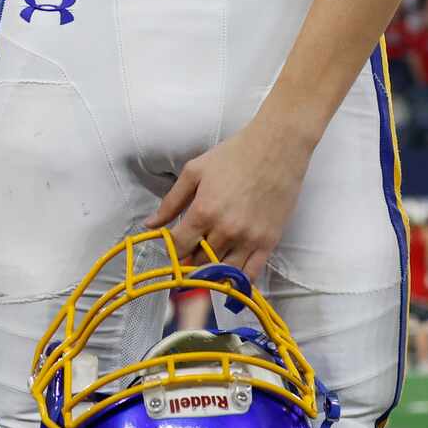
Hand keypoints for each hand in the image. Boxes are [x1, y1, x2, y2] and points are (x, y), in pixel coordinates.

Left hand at [146, 118, 313, 281]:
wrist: (277, 147)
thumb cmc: (234, 154)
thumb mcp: (194, 171)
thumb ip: (171, 201)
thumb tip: (150, 225)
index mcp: (204, 211)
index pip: (179, 247)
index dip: (172, 252)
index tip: (173, 250)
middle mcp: (225, 230)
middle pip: (199, 262)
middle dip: (190, 261)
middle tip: (189, 258)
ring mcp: (249, 239)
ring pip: (223, 273)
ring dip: (212, 274)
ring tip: (207, 267)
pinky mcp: (269, 242)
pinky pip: (251, 274)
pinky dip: (238, 281)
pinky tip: (230, 278)